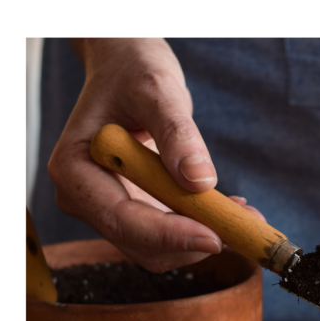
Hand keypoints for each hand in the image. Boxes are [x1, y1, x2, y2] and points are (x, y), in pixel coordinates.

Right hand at [47, 39, 265, 271]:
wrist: (128, 71)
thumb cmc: (134, 72)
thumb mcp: (156, 91)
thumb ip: (177, 133)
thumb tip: (199, 181)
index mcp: (75, 170)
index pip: (120, 220)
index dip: (169, 235)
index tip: (215, 236)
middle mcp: (86, 198)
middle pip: (142, 246)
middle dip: (193, 241)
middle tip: (245, 223)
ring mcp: (109, 209)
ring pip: (160, 249)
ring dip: (204, 237)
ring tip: (242, 210)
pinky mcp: (135, 212)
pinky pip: (172, 235)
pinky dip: (203, 227)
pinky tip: (230, 206)